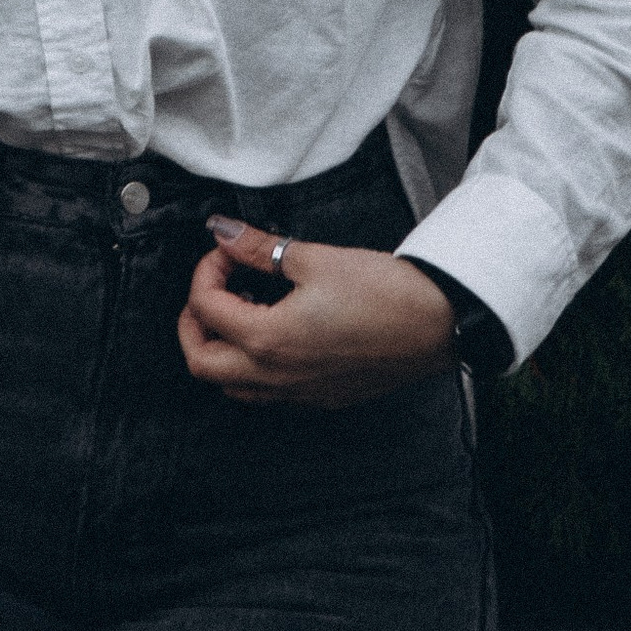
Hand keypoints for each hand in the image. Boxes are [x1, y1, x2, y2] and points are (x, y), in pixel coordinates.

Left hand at [178, 221, 457, 408]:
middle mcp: (277, 376)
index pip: (205, 309)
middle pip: (202, 364)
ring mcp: (299, 393)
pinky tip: (275, 333)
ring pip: (233, 387)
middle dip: (194, 323)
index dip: (207, 270)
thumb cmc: (382, 292)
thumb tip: (223, 232)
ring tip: (242, 310)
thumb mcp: (314, 258)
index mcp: (267, 339)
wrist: (437, 324)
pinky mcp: (321, 398)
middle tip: (212, 289)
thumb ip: (259, 248)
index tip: (228, 250)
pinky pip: (267, 394)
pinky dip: (253, 367)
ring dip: (222, 350)